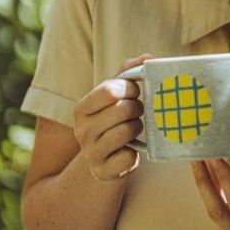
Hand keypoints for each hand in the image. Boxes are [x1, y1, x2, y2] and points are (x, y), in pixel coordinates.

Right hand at [72, 54, 150, 181]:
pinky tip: (129, 151)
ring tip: (133, 129)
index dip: (130, 89)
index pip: (111, 90)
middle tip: (136, 112)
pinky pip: (129, 158)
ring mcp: (90, 153)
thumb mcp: (114, 95)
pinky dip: (134, 154)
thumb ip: (127, 72)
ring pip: (128, 131)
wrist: (102, 160)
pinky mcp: (102, 172)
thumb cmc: (112, 119)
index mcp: (82, 108)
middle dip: (137, 109)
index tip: (134, 92)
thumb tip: (148, 57)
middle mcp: (81, 130)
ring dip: (138, 128)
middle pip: (123, 110)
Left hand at [192, 141, 229, 229]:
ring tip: (200, 163)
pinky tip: (211, 179)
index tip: (215, 157)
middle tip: (197, 157)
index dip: (224, 178)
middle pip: (218, 212)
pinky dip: (215, 197)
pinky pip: (221, 219)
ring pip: (216, 216)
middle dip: (205, 182)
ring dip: (207, 188)